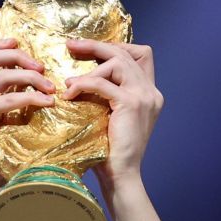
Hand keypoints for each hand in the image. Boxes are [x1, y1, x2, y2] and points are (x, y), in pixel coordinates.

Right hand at [0, 38, 56, 190]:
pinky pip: (10, 98)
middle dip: (16, 55)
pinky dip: (32, 97)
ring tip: (49, 85)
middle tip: (41, 65)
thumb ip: (2, 96)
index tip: (17, 42)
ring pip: (0, 73)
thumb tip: (29, 76)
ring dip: (29, 76)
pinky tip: (47, 103)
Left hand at [60, 39, 160, 189]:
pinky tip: (70, 93)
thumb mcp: (111, 116)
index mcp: (149, 93)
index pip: (141, 54)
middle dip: (96, 45)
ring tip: (69, 82)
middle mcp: (150, 91)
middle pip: (125, 53)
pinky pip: (103, 83)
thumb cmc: (110, 151)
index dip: (117, 47)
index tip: (92, 50)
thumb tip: (82, 77)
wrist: (121, 175)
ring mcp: (144, 96)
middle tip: (71, 45)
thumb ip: (107, 95)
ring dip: (89, 67)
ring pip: (116, 62)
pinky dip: (83, 84)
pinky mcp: (131, 103)